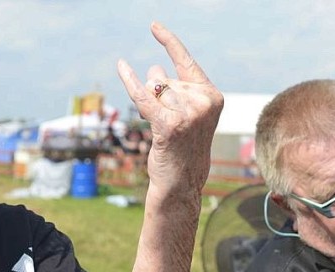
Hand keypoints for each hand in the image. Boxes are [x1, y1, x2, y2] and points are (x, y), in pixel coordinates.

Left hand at [116, 22, 223, 196]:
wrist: (181, 182)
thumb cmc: (182, 149)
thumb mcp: (184, 114)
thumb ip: (174, 90)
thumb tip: (154, 70)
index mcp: (213, 96)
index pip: (186, 62)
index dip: (169, 42)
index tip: (153, 26)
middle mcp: (204, 102)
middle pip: (164, 80)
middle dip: (157, 97)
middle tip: (168, 125)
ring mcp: (188, 113)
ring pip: (154, 92)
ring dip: (150, 107)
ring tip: (163, 130)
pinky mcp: (169, 124)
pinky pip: (144, 97)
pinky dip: (130, 82)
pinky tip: (121, 66)